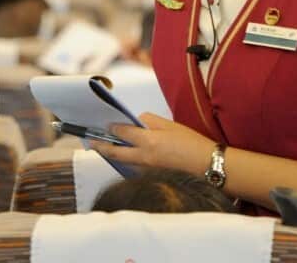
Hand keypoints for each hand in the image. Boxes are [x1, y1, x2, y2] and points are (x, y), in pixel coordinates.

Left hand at [89, 113, 215, 173]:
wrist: (205, 164)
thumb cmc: (190, 142)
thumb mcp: (170, 125)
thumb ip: (150, 121)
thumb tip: (136, 122)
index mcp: (148, 141)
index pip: (122, 132)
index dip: (113, 127)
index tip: (106, 124)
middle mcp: (143, 156)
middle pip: (115, 151)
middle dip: (101, 145)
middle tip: (91, 141)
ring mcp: (146, 168)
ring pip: (122, 160)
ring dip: (112, 153)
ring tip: (102, 147)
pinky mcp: (151, 174)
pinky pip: (132, 166)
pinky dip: (124, 160)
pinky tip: (123, 155)